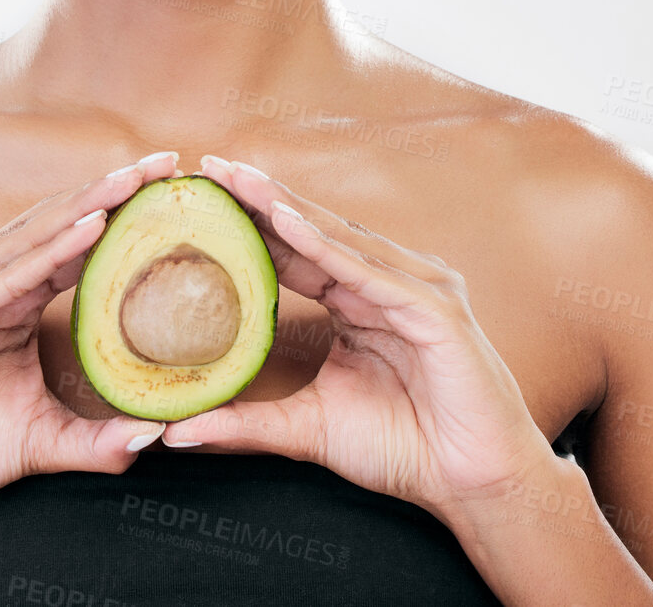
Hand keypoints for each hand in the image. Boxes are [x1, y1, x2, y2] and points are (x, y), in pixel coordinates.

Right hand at [0, 151, 181, 518]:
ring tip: (135, 180)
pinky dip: (51, 251)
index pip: (78, 243)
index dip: (124, 216)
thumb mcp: (41, 440)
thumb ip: (97, 440)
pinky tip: (91, 229)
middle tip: (167, 163)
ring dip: (89, 205)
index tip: (174, 193)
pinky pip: (7, 277)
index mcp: (15, 298)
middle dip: (114, 191)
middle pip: (62, 222)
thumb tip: (156, 437)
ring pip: (36, 237)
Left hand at [159, 158, 555, 523]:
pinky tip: (284, 222)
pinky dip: (324, 246)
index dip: (249, 223)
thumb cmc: (406, 450)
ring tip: (238, 179)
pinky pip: (367, 272)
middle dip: (260, 197)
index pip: (295, 249)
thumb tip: (176, 432)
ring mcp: (415, 289)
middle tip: (208, 164)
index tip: (200, 198)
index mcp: (359, 299)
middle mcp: (387, 282)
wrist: (476, 488)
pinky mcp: (435, 309)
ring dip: (284, 207)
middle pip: (312, 230)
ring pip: (337, 239)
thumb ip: (246, 423)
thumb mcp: (308, 428)